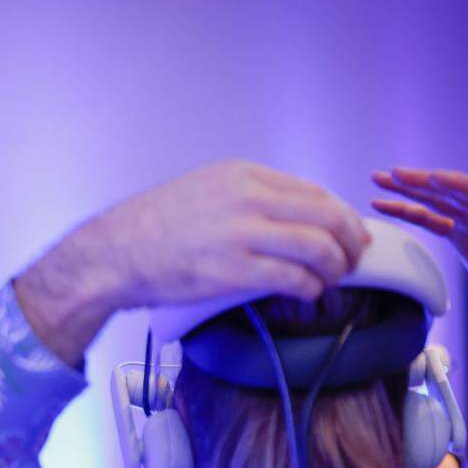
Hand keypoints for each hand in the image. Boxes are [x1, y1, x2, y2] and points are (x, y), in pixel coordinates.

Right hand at [90, 159, 371, 307]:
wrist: (114, 252)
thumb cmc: (152, 228)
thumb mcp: (204, 191)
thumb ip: (246, 197)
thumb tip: (288, 217)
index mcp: (242, 174)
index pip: (312, 191)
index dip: (340, 215)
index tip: (348, 232)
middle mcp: (247, 197)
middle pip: (326, 215)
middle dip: (349, 240)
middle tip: (353, 259)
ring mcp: (241, 232)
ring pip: (318, 246)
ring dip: (335, 267)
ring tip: (332, 279)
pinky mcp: (233, 269)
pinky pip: (293, 278)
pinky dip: (310, 288)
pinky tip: (309, 293)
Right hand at [371, 167, 467, 329]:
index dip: (459, 185)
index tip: (433, 177)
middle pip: (456, 192)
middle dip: (424, 182)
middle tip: (393, 174)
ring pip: (441, 202)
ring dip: (411, 192)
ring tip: (382, 182)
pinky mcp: (464, 235)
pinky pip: (435, 220)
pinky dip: (413, 214)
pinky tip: (391, 207)